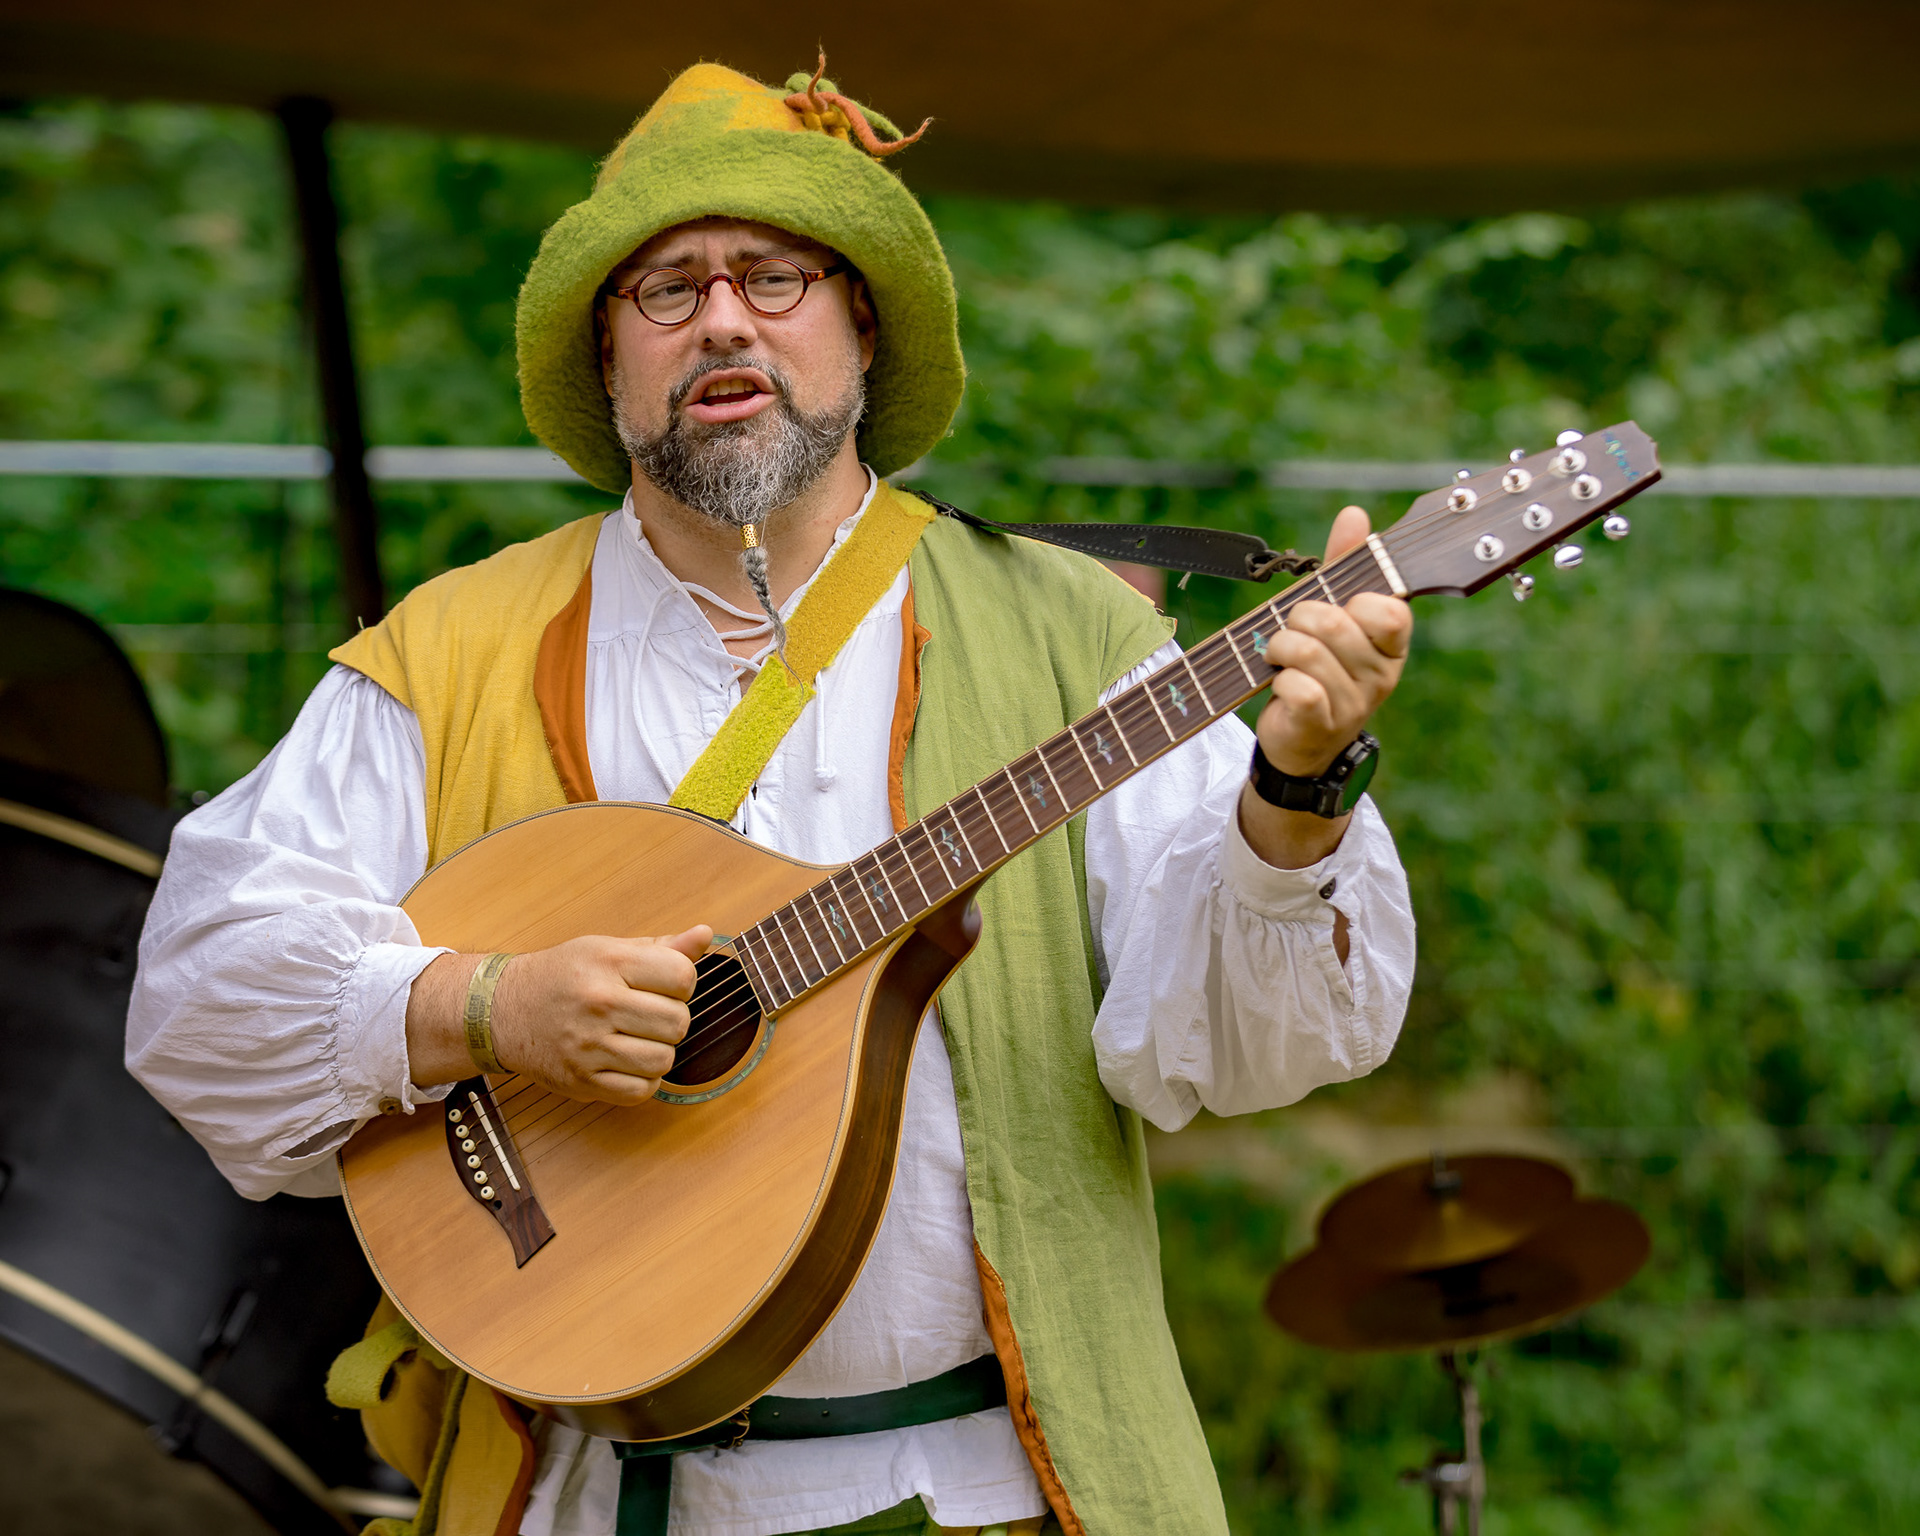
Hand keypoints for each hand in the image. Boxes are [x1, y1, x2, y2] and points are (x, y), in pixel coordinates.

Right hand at [405, 927, 710, 1102]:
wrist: (501, 1010)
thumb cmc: (563, 975)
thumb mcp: (607, 948)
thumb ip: (661, 947)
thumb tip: (706, 933)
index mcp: (609, 962)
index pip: (683, 976)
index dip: (682, 982)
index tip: (663, 984)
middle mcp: (598, 1002)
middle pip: (678, 1022)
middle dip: (673, 1019)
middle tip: (650, 1014)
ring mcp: (588, 1046)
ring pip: (663, 1060)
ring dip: (659, 1052)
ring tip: (638, 1039)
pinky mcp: (580, 1081)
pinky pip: (640, 1091)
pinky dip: (642, 1081)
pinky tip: (627, 1062)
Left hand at [1237, 506, 1411, 878]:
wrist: (1302, 742)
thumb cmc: (1320, 667)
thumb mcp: (1335, 613)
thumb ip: (1347, 565)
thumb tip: (1355, 513)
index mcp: (1392, 644)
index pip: (1388, 609)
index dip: (1354, 602)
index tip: (1340, 610)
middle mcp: (1381, 674)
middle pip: (1331, 620)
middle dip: (1297, 619)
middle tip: (1293, 635)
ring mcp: (1354, 703)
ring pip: (1307, 650)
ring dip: (1279, 647)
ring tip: (1280, 658)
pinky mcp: (1321, 724)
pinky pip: (1297, 686)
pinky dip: (1278, 680)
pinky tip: (1280, 686)